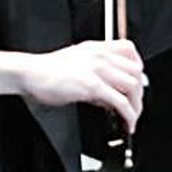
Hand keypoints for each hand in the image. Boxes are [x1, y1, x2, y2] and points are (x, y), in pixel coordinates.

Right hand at [0, 40, 145, 133]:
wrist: (30, 73)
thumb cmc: (47, 70)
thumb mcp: (76, 64)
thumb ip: (96, 76)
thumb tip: (110, 96)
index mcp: (96, 48)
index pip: (129, 50)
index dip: (139, 67)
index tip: (138, 83)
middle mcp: (100, 56)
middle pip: (136, 70)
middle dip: (140, 91)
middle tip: (136, 105)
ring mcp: (97, 70)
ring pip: (132, 86)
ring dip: (137, 105)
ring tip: (132, 118)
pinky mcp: (92, 86)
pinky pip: (120, 102)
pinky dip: (128, 115)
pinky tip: (126, 123)